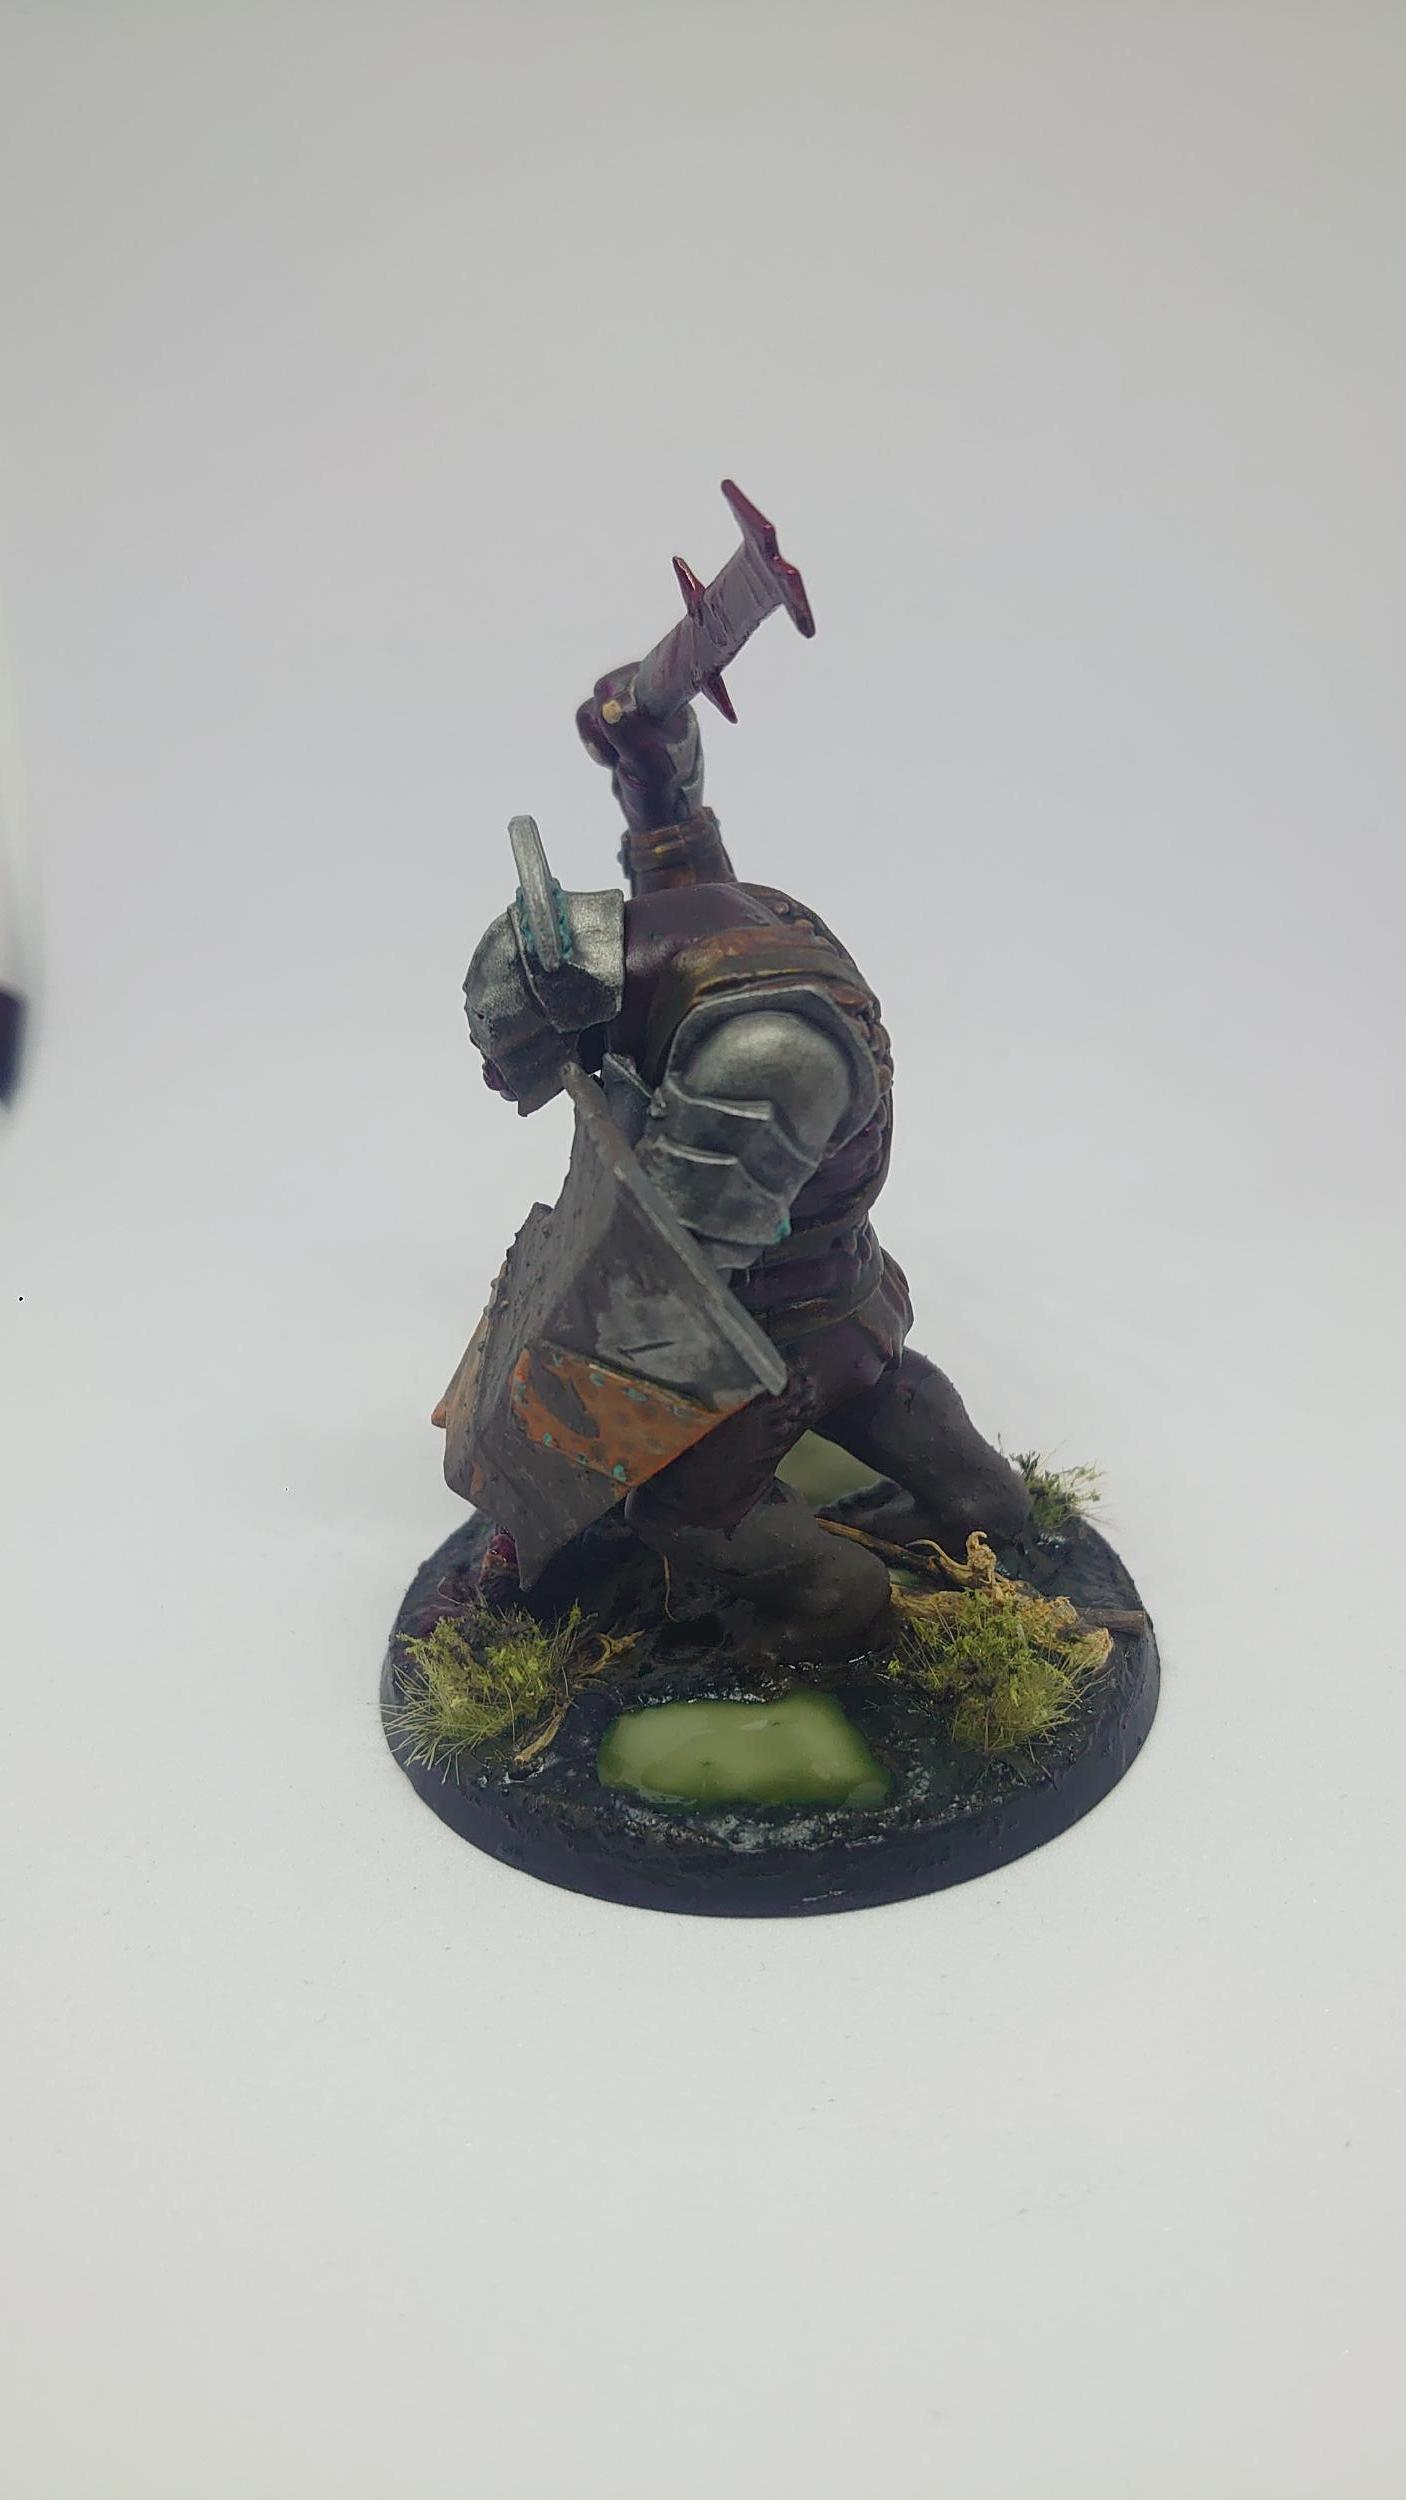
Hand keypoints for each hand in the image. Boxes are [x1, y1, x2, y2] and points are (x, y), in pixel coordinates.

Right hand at [575, 666, 702, 833]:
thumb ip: (630, 734)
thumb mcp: (650, 766)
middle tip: (626, 751)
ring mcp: (633, 708)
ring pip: (593, 706)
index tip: (618, 720)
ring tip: (622, 758)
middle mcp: (653, 696)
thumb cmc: (666, 790)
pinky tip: (613, 758)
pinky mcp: (616, 722)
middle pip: (607, 688)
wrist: (660, 816)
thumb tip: (608, 707)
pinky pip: (587, 719)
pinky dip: (595, 743)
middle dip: (607, 725)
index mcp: (672, 698)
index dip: (620, 696)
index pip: (636, 674)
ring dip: (600, 738)